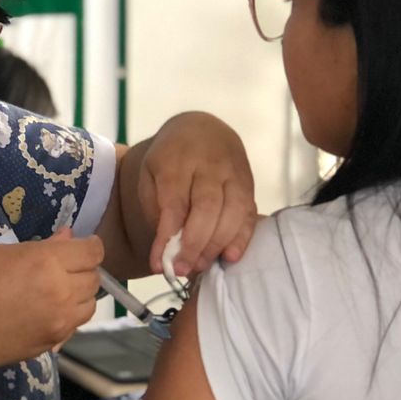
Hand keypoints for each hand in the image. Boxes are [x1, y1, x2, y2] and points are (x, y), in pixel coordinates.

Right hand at [0, 231, 103, 380]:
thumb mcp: (1, 253)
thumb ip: (42, 247)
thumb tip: (68, 238)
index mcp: (47, 262)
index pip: (93, 252)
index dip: (89, 246)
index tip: (80, 246)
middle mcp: (62, 291)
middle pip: (95, 277)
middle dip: (83, 269)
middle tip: (61, 268)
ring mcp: (61, 320)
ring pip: (90, 304)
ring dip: (79, 294)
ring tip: (56, 292)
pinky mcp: (55, 341)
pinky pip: (75, 323)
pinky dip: (68, 315)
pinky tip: (46, 312)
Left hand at [136, 113, 255, 275]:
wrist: (202, 129)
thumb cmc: (170, 159)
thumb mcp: (151, 175)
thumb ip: (156, 208)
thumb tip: (166, 249)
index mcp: (177, 159)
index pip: (174, 201)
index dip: (168, 235)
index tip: (159, 264)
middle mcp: (209, 164)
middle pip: (207, 207)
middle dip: (195, 243)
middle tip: (182, 270)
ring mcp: (234, 173)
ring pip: (232, 211)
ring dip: (217, 244)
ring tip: (200, 267)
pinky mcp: (249, 185)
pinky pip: (249, 213)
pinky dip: (242, 237)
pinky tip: (230, 257)